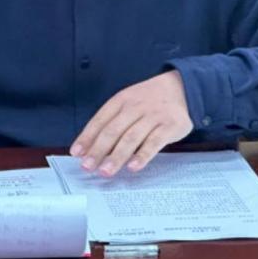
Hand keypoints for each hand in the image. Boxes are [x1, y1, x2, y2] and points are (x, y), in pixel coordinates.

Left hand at [70, 70, 192, 176]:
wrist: (181, 88)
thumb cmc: (148, 101)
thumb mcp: (127, 103)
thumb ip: (111, 123)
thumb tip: (89, 148)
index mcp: (121, 100)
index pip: (100, 120)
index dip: (87, 137)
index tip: (76, 153)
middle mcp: (135, 107)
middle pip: (113, 131)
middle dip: (98, 150)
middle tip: (88, 167)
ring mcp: (153, 116)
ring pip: (131, 138)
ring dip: (117, 156)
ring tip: (106, 171)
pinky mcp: (169, 126)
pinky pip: (154, 142)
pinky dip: (142, 156)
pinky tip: (133, 167)